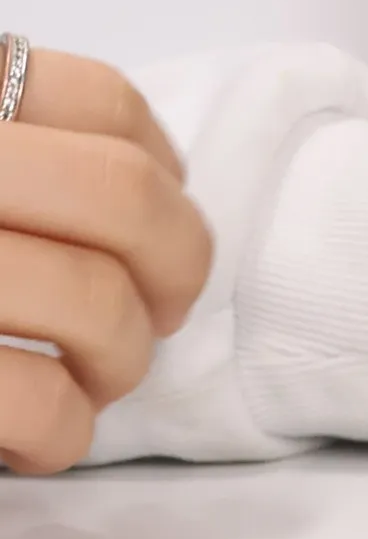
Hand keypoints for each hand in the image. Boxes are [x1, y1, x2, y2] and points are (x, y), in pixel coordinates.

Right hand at [0, 51, 213, 473]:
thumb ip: (24, 153)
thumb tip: (145, 188)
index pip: (102, 100)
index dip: (161, 166)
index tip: (165, 213)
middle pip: (124, 197)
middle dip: (173, 267)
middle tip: (159, 311)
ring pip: (93, 302)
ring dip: (119, 360)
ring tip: (92, 381)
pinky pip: (33, 401)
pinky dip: (59, 432)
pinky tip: (40, 438)